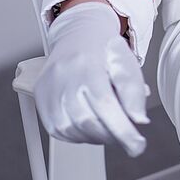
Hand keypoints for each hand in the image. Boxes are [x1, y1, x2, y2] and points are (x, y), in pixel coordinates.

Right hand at [35, 1, 150, 156]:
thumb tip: (138, 120)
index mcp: (87, 63)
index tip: (137, 145)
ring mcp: (48, 88)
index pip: (104, 104)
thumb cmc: (104, 50)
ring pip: (71, 129)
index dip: (122, 129)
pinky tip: (91, 126)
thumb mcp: (126, 62)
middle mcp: (63, 76)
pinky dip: (78, 135)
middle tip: (128, 138)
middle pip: (87, 120)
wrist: (78, 33)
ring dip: (95, 137)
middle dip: (112, 136)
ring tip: (110, 128)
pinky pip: (58, 130)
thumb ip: (133, 90)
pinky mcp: (40, 98)